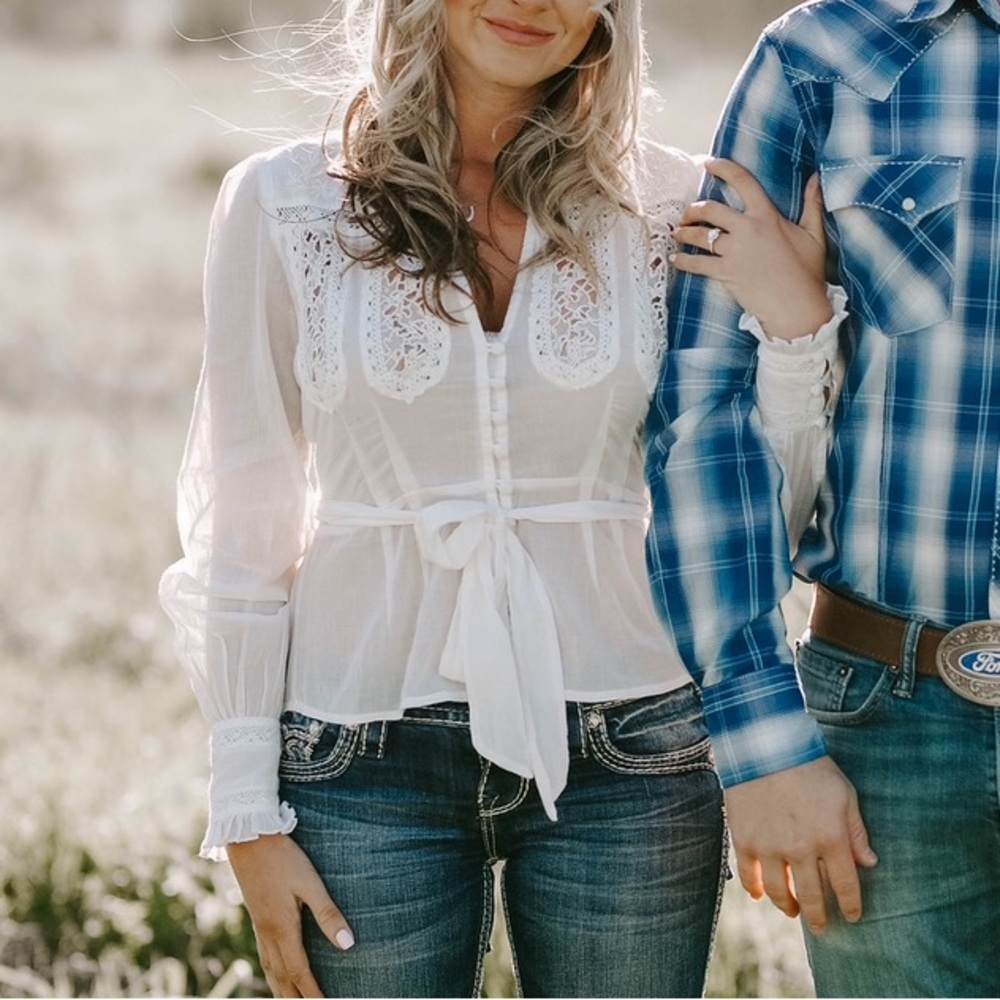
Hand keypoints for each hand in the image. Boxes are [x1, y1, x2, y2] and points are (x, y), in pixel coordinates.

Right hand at [227, 834, 354, 997]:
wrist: (248, 839)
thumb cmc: (283, 858)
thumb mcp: (310, 883)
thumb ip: (328, 913)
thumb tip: (348, 945)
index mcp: (283, 929)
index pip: (301, 973)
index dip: (314, 993)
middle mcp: (269, 933)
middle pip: (282, 978)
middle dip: (294, 998)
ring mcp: (260, 926)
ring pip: (270, 968)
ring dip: (281, 989)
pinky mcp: (257, 916)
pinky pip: (264, 955)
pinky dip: (272, 971)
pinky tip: (275, 968)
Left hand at [671, 158, 830, 339]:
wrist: (797, 306)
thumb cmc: (807, 272)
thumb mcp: (814, 234)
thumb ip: (812, 204)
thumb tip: (816, 179)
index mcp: (767, 216)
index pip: (743, 182)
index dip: (723, 168)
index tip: (708, 164)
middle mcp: (747, 229)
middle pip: (711, 210)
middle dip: (694, 209)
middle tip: (687, 213)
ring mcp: (734, 252)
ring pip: (700, 235)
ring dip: (685, 233)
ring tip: (677, 233)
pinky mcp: (725, 273)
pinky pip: (698, 263)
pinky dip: (684, 261)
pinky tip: (676, 259)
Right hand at [724, 757, 877, 933]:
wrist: (765, 745)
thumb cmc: (810, 766)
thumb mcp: (844, 794)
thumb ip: (856, 831)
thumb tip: (869, 863)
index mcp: (831, 838)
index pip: (846, 886)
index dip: (851, 905)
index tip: (853, 916)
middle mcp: (801, 849)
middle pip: (812, 896)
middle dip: (819, 916)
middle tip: (821, 926)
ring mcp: (770, 847)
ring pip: (780, 892)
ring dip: (788, 907)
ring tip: (792, 911)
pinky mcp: (744, 840)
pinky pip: (749, 875)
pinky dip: (755, 889)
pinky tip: (760, 895)